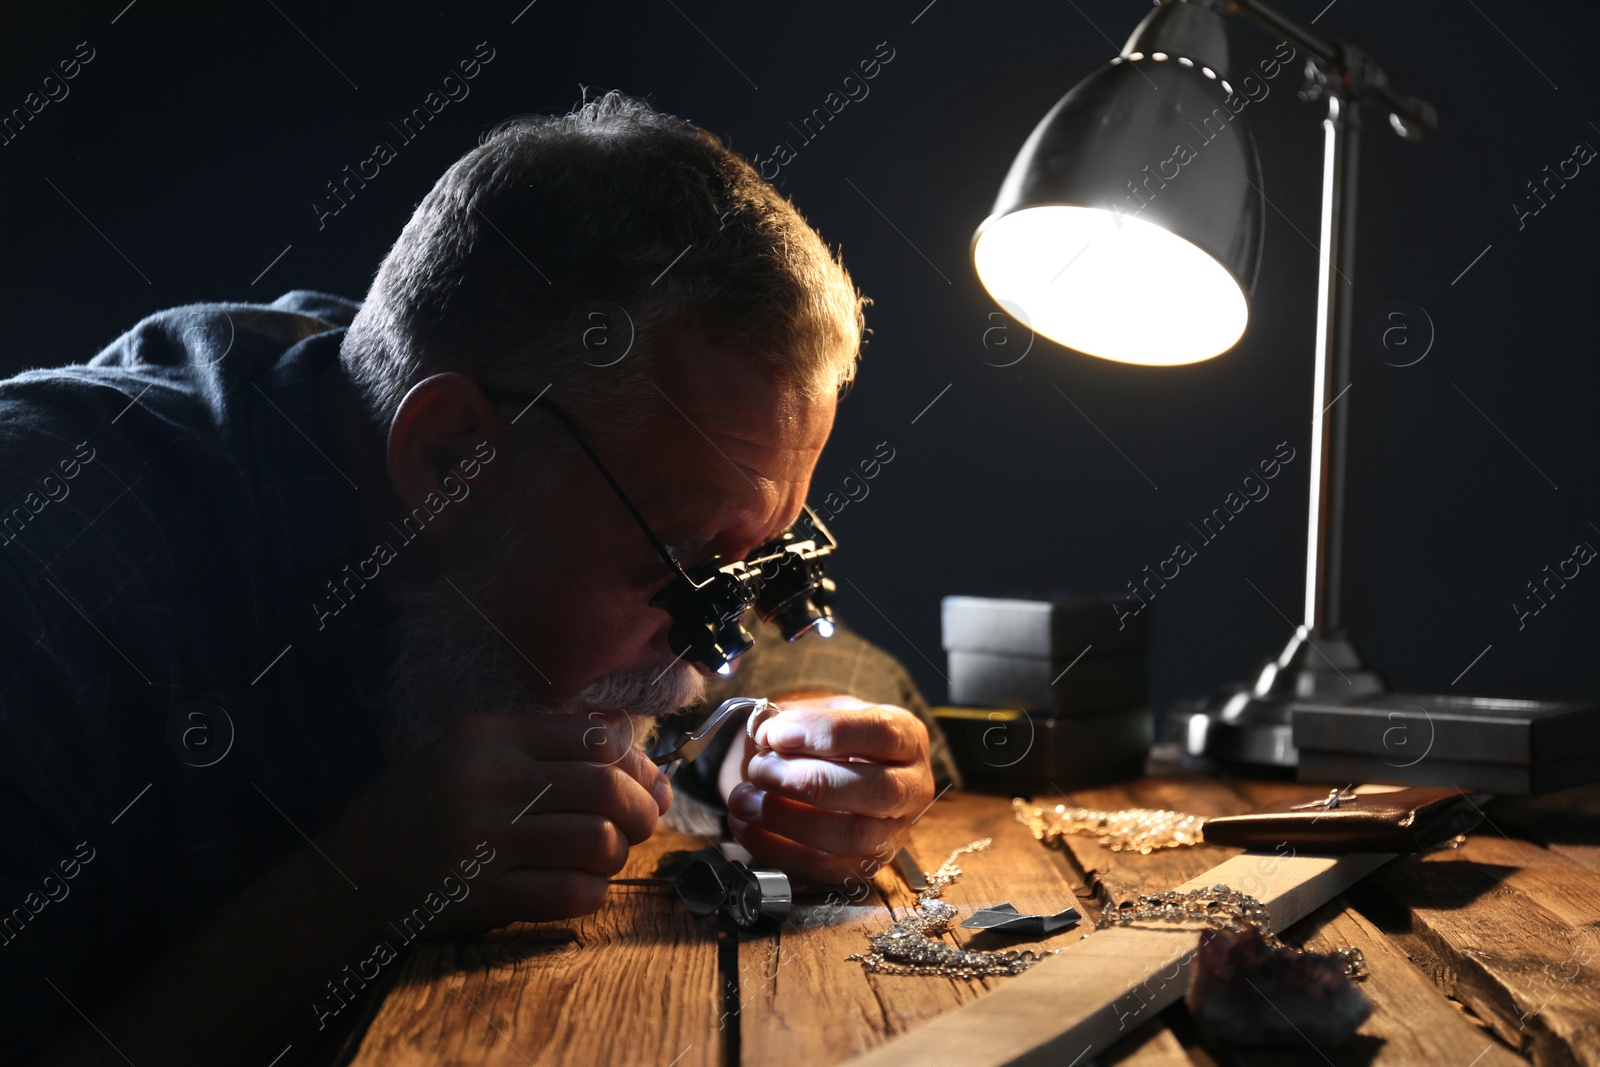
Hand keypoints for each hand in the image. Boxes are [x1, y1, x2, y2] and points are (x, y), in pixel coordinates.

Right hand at [322, 710, 671, 937]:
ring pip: (597, 841)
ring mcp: (485, 842)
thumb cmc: (424, 808)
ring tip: (606, 855)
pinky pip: (570, 893)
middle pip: (605, 788)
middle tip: (642, 822)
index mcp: (488, 737)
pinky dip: (593, 892)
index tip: (642, 781)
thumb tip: (645, 766)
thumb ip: (549, 748)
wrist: (351, 876)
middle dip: (642, 809)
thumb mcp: (473, 755)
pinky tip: (583, 887)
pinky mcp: (484, 896)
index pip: (595, 737)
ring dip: (617, 853)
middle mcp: (488, 782)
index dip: (635, 762)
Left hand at [719, 694, 934, 885]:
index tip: (778, 734)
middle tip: (761, 769)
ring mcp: (894, 833)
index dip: (828, 733)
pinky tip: (746, 827)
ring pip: (855, 836)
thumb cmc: (828, 738)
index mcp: (907, 736)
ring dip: (791, 819)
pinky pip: (827, 869)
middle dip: (811, 781)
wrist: (835, 770)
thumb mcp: (819, 711)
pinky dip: (779, 850)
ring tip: (745, 800)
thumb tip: (763, 734)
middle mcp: (912, 787)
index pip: (880, 733)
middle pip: (878, 791)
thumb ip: (792, 719)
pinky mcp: (866, 867)